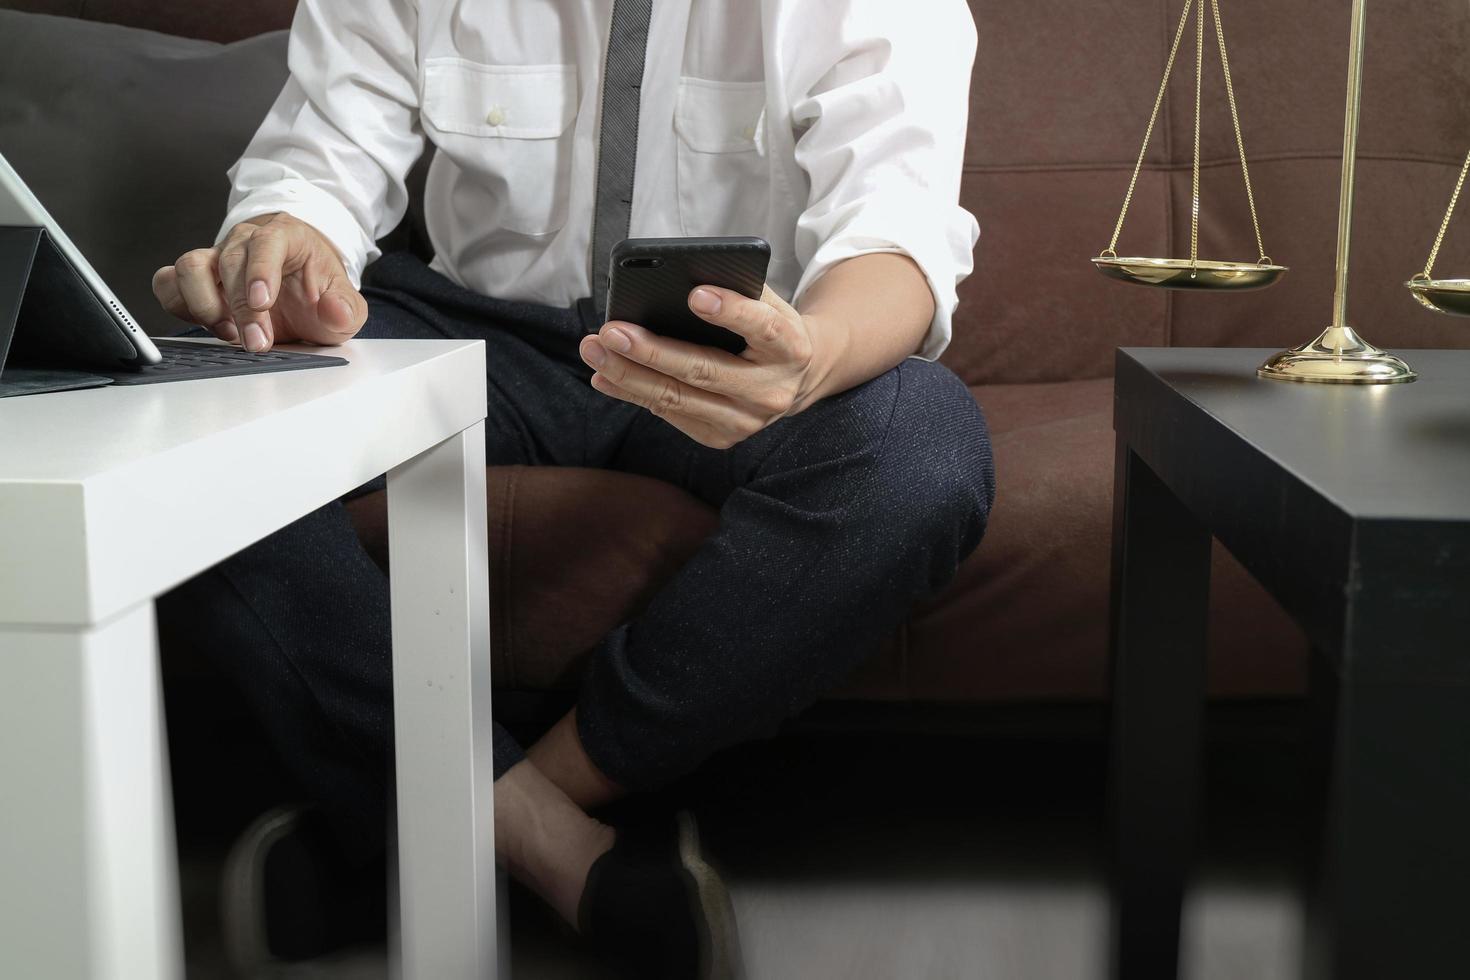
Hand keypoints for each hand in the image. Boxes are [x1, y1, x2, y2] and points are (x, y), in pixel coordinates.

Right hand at [152, 212, 367, 351]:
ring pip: (190, 267)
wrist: (300, 285)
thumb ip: (346, 309)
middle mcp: (245, 242)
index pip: (268, 243)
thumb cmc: (319, 289)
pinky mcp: (197, 278)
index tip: (261, 303)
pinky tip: (208, 324)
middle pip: (229, 263)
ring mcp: (217, 257)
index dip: (260, 271)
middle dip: (240, 308)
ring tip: (228, 332)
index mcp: (285, 237)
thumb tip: (335, 312)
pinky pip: (169, 282)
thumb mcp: (345, 303)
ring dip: (203, 304)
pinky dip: (180, 305)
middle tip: (256, 342)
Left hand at [579, 285, 818, 448]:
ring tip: (595, 350)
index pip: (763, 327)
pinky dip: (634, 394)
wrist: (794, 379)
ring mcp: (746, 421)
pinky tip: (606, 376)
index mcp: (791, 347)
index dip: (731, 312)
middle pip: (705, 371)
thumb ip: (736, 289)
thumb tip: (675, 278)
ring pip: (679, 398)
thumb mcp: (767, 303)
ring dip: (629, 375)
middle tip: (611, 331)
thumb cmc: (768, 328)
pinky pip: (671, 414)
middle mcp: (771, 390)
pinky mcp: (722, 438)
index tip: (694, 294)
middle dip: (652, 350)